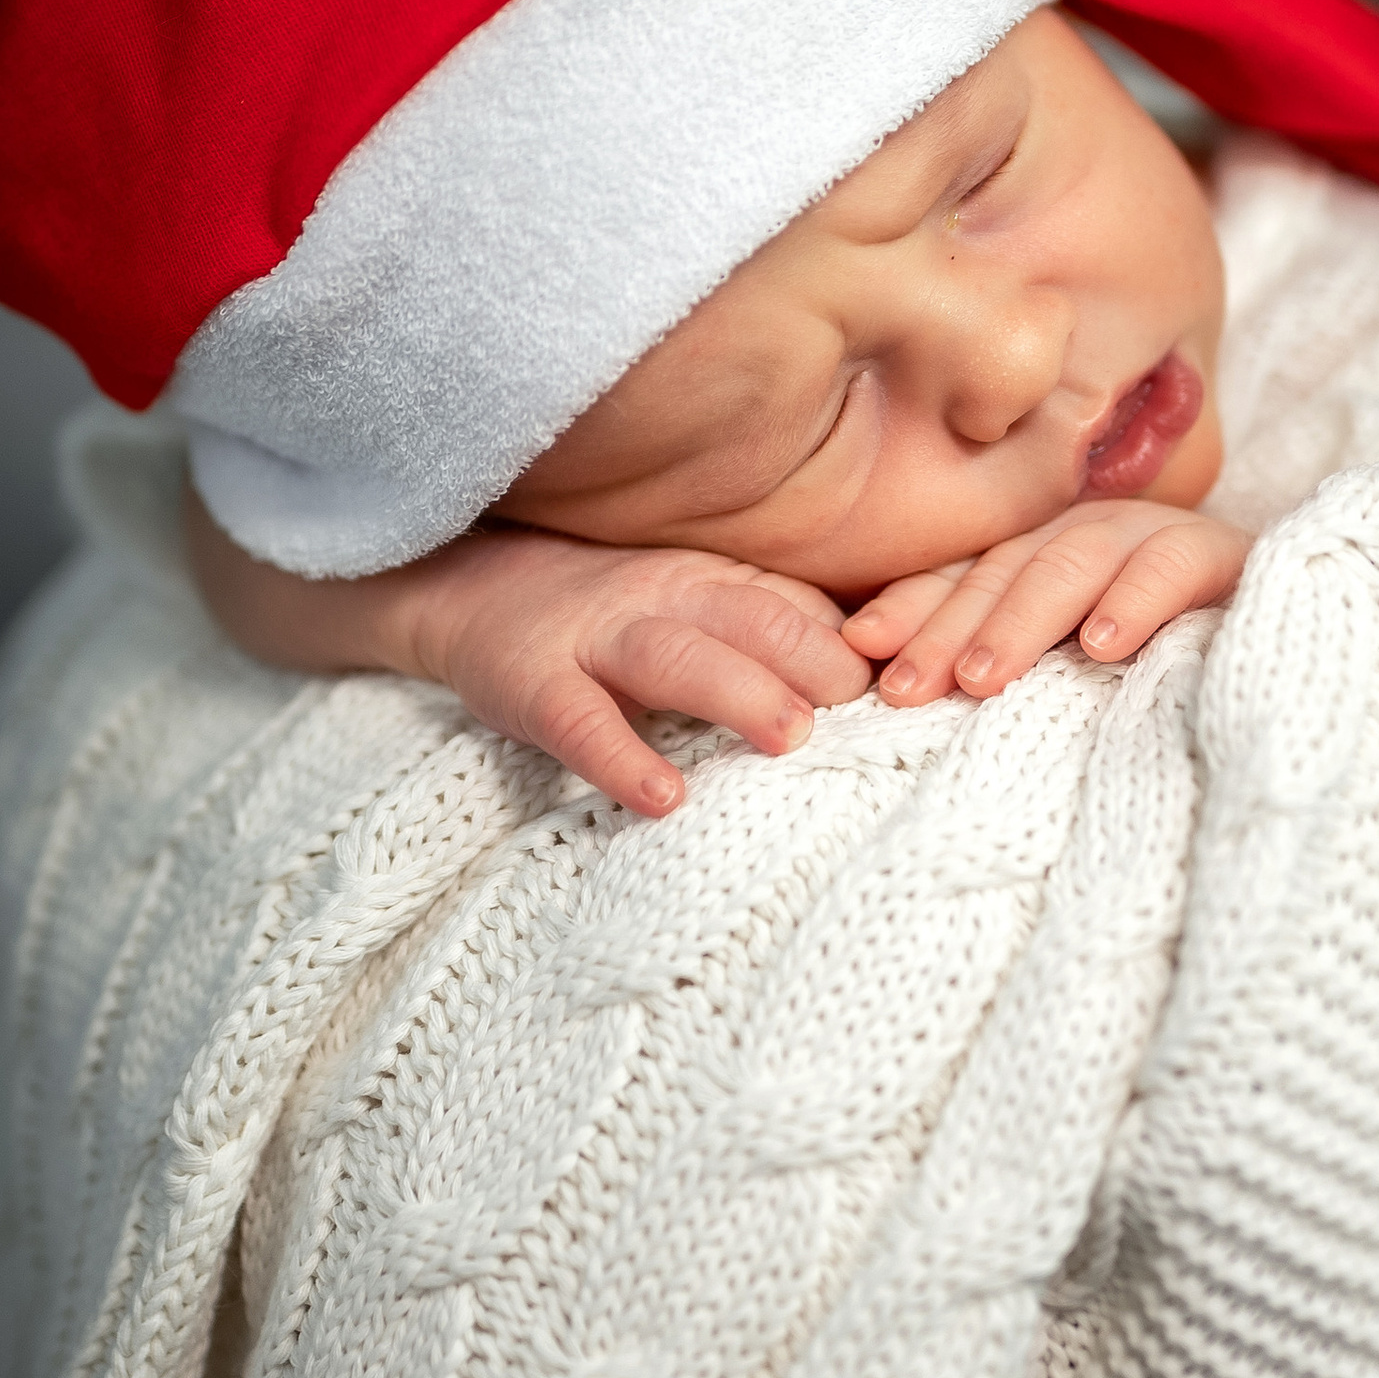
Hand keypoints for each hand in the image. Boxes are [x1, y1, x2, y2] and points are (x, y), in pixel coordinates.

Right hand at [419, 533, 875, 815]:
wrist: (464, 584)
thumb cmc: (613, 610)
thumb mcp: (699, 598)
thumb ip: (783, 625)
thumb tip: (893, 668)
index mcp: (716, 580)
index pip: (800, 605)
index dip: (857, 644)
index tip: (914, 687)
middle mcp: (663, 598)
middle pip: (751, 618)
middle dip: (813, 660)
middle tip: (866, 708)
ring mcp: (594, 639)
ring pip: (676, 658)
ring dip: (738, 694)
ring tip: (790, 738)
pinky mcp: (530, 684)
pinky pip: (579, 722)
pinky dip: (620, 759)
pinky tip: (661, 797)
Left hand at [843, 501, 1249, 705]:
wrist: (1291, 640)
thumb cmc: (1166, 669)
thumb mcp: (1070, 671)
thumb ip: (1002, 664)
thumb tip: (900, 691)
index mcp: (1045, 558)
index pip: (966, 576)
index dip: (912, 608)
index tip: (861, 652)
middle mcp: (1090, 535)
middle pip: (1004, 570)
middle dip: (948, 628)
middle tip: (904, 687)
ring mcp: (1153, 537)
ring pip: (1072, 562)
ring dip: (1023, 620)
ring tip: (983, 677)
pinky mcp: (1223, 555)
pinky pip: (1171, 567)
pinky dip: (1134, 601)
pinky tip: (1104, 646)